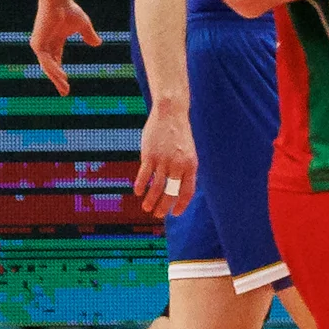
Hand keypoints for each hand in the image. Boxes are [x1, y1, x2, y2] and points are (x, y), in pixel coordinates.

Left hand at [29, 0, 96, 91]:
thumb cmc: (70, 10)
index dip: (61, 74)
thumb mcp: (84, 26)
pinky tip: (61, 77)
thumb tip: (97, 44)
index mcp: (54, 41)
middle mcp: (45, 45)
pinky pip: (46, 61)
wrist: (58, 2)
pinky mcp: (37, 44)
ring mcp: (40, 45)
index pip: (56, 61)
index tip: (66, 87)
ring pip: (48, 66)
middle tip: (65, 93)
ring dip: (56, 78)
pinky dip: (53, 69)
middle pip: (51, 67)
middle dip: (58, 80)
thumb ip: (89, 35)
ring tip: (64, 88)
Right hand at [131, 101, 196, 215]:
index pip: (187, 192)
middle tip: (157, 215)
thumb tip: (177, 188)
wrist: (171, 114)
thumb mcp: (188, 153)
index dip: (181, 204)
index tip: (174, 213)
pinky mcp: (150, 155)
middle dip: (163, 206)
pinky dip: (141, 185)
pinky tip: (138, 192)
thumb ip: (184, 169)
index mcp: (191, 166)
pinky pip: (144, 175)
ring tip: (147, 208)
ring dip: (151, 200)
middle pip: (171, 192)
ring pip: (157, 187)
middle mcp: (178, 165)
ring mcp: (164, 160)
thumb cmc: (179, 135)